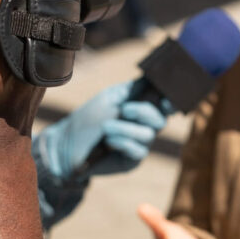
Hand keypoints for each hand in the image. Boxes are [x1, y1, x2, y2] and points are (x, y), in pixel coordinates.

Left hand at [37, 80, 168, 180]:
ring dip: (124, 128)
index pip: (164, 105)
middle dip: (144, 112)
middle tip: (125, 110)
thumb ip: (134, 89)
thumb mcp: (111, 97)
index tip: (166, 101)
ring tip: (105, 128)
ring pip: (148, 135)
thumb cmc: (89, 118)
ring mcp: (139, 145)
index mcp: (140, 109)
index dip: (170, 103)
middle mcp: (143, 126)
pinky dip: (121, 142)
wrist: (69, 143)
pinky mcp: (132, 161)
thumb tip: (155, 78)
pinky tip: (108, 143)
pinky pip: (137, 150)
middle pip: (160, 120)